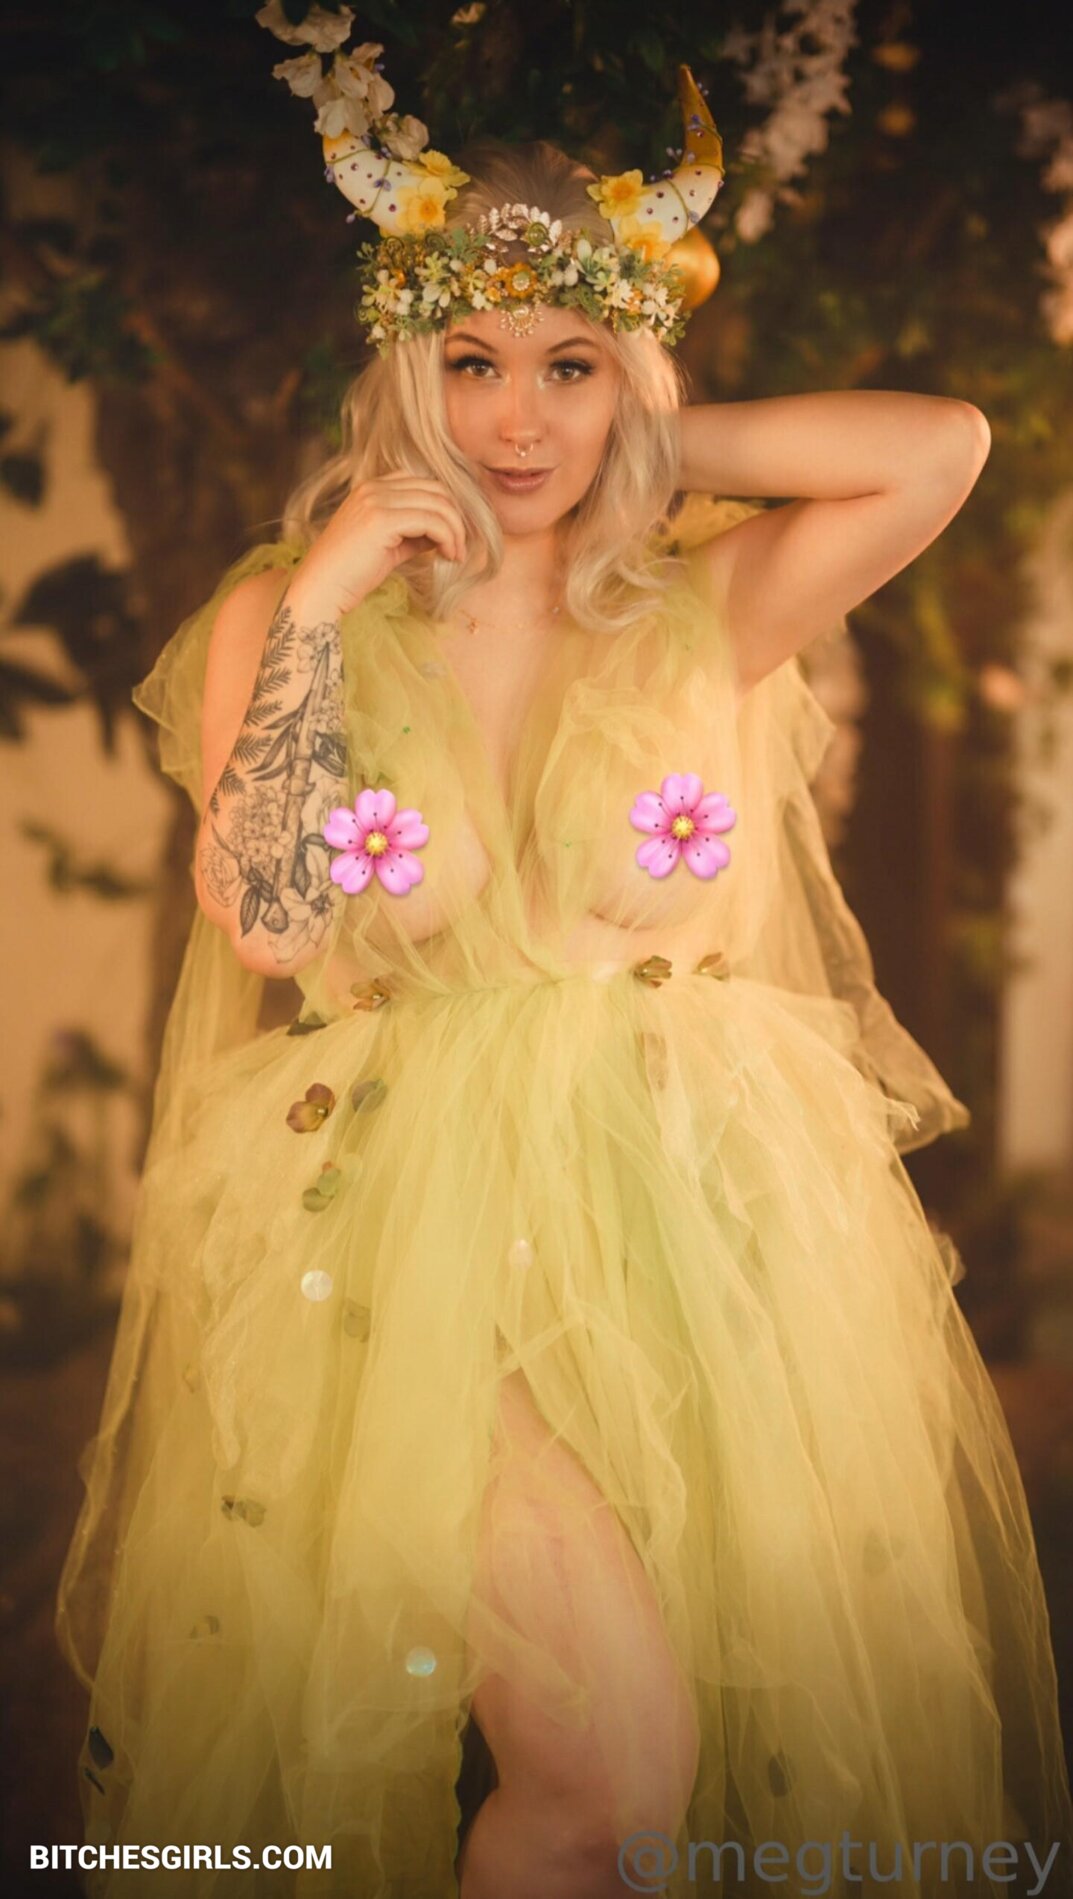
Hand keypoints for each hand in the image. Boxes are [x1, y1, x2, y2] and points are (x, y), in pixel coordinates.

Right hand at [285, 473, 468, 620]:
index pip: (423, 484)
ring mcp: (376, 500)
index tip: (453, 537)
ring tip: (456, 555)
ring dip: (455, 531)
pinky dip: (447, 538)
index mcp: (371, 488)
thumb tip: (444, 535)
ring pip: (438, 504)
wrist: (321, 589)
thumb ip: (414, 534)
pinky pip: (431, 521)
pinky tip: (448, 557)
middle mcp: (373, 488)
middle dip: (455, 518)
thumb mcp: (389, 547)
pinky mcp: (382, 519)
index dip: (444, 508)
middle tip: (460, 547)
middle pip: (435, 489)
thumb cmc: (351, 574)